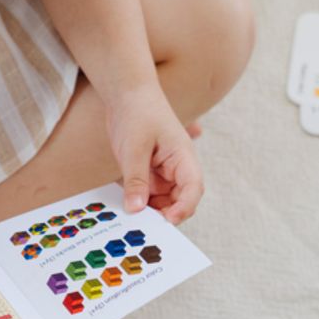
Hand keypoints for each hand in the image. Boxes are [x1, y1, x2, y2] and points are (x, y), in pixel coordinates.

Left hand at [103, 83, 203, 222]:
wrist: (127, 95)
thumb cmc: (137, 113)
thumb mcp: (134, 149)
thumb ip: (136, 180)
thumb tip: (136, 209)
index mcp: (183, 158)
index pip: (193, 188)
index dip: (184, 208)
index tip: (167, 221)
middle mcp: (177, 168)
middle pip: (179, 200)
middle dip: (164, 214)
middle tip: (141, 224)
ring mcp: (164, 173)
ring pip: (162, 202)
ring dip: (149, 211)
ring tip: (130, 217)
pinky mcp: (149, 174)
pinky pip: (147, 196)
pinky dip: (139, 203)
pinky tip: (125, 207)